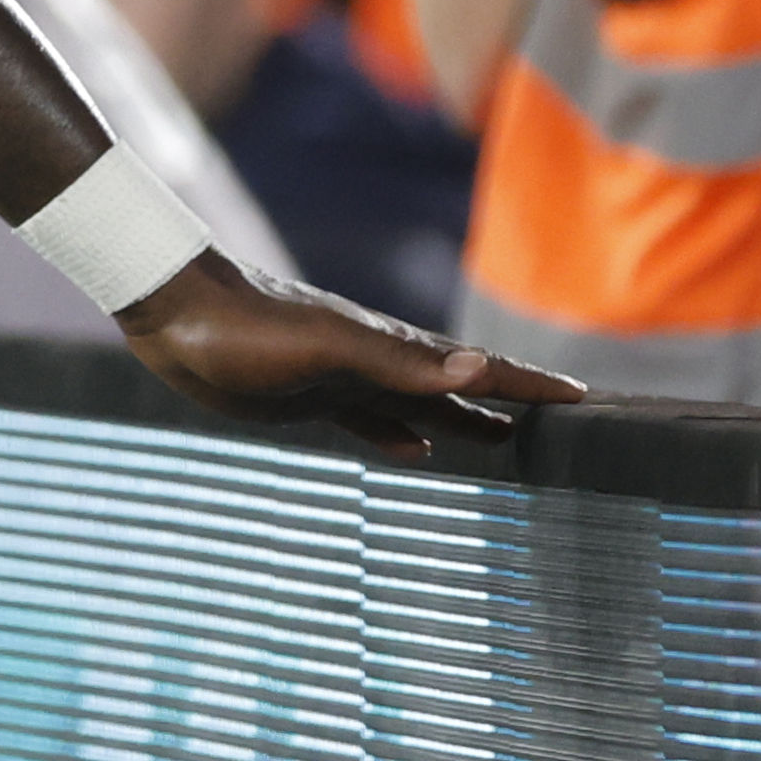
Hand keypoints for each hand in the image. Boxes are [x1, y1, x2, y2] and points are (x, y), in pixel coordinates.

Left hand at [117, 252, 585, 462]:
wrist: (173, 311)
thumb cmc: (244, 327)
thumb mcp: (326, 346)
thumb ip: (400, 362)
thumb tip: (483, 365)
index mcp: (393, 349)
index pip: (481, 368)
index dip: (532, 384)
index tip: (587, 399)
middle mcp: (377, 364)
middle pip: (462, 387)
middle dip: (514, 405)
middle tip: (565, 428)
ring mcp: (344, 380)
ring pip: (422, 405)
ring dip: (466, 420)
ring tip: (506, 441)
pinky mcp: (307, 398)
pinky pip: (370, 420)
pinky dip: (402, 434)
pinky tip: (418, 448)